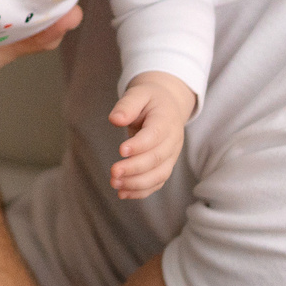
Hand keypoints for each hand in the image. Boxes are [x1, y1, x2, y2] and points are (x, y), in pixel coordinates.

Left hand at [108, 71, 194, 198]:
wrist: (168, 105)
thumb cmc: (150, 99)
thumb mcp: (138, 93)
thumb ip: (127, 105)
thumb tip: (115, 119)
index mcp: (166, 119)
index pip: (155, 135)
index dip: (140, 145)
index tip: (121, 150)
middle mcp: (173, 140)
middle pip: (157, 159)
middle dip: (135, 168)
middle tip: (113, 171)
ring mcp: (171, 156)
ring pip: (159, 175)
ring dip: (137, 183)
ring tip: (114, 184)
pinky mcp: (165, 166)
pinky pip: (156, 183)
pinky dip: (141, 191)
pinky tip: (123, 193)